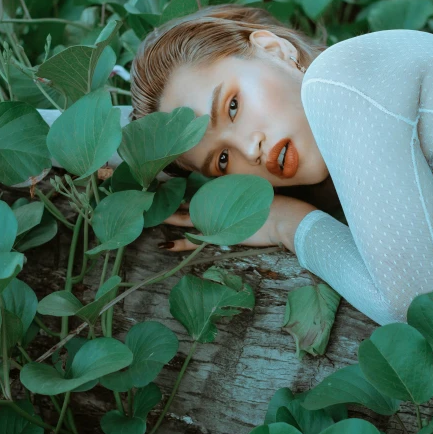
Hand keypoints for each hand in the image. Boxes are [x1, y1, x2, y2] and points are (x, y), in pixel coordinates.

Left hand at [160, 196, 317, 253]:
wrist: (283, 217)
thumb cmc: (273, 207)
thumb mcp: (253, 197)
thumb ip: (240, 197)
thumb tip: (235, 198)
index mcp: (222, 192)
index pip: (198, 194)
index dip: (182, 194)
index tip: (167, 188)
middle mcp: (215, 202)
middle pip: (187, 202)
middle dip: (169, 201)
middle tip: (150, 200)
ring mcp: (215, 218)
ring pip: (186, 218)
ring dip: (168, 218)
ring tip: (150, 218)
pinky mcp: (218, 234)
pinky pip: (194, 240)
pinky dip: (180, 243)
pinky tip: (164, 245)